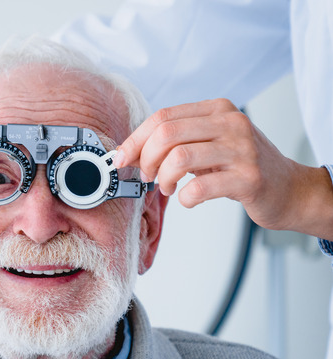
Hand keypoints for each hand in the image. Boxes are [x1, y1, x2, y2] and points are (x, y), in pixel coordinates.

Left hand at [113, 98, 332, 238]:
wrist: (288, 189)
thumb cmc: (240, 166)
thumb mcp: (207, 145)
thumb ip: (172, 143)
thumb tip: (126, 154)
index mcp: (216, 110)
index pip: (162, 117)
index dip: (134, 139)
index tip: (120, 159)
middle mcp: (231, 124)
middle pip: (166, 134)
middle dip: (146, 159)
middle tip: (147, 176)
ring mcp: (242, 150)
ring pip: (179, 158)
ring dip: (162, 178)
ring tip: (166, 188)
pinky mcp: (249, 178)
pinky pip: (199, 188)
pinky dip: (184, 198)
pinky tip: (188, 199)